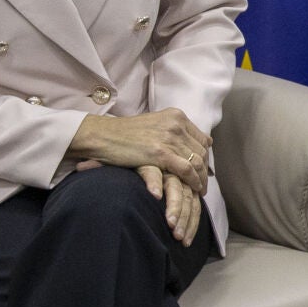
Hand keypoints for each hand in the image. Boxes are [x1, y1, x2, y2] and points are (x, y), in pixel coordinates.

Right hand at [69, 108, 209, 195]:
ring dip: (201, 179)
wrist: (102, 135)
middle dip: (204, 170)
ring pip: (197, 161)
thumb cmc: (124, 134)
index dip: (204, 157)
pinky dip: (193, 181)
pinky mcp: (161, 153)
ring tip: (200, 190)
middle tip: (203, 184)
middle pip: (202, 151)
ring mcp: (170, 138)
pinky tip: (193, 189)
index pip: (202, 139)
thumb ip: (172, 131)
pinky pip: (186, 169)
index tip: (203, 170)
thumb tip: (190, 144)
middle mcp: (177, 124)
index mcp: (177, 116)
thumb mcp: (154, 125)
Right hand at [134, 165, 203, 245]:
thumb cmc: (145, 178)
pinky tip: (155, 196)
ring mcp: (165, 167)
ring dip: (174, 206)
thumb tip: (176, 230)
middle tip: (177, 237)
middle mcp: (178, 176)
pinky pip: (153, 173)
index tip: (186, 243)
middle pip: (186, 199)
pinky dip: (155, 184)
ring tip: (170, 222)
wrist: (129, 154)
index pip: (193, 207)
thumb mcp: (162, 193)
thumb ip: (172, 207)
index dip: (191, 225)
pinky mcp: (149, 160)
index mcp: (184, 184)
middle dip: (183, 219)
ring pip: (175, 188)